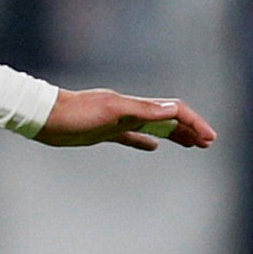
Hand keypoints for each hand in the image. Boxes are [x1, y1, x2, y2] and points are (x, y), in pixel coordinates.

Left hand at [34, 89, 217, 151]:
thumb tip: (174, 108)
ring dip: (174, 134)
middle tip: (208, 142)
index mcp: (134, 106)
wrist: (44, 116)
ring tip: (190, 144)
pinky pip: (132, 136)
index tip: (209, 138)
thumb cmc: (75, 115)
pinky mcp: (104, 131)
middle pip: (167, 118)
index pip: (173, 111)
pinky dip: (146, 141)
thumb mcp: (112, 112)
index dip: (193, 123)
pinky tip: (153, 148)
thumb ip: (143, 111)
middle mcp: (129, 110)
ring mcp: (117, 120)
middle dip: (189, 129)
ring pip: (154, 127)